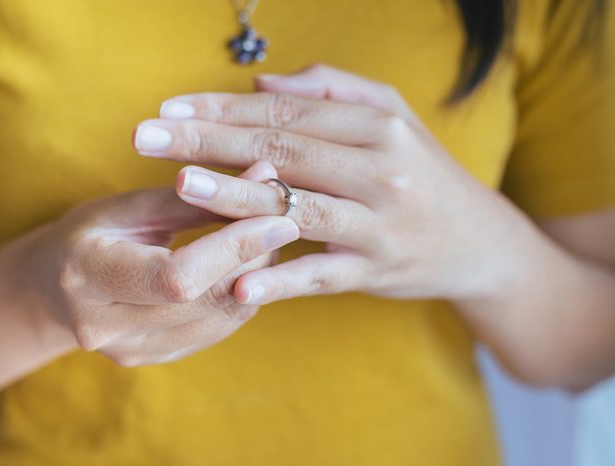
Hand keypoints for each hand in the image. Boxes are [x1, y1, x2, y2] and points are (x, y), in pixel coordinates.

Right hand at [22, 163, 298, 365]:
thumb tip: (266, 175)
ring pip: (220, 319)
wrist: (54, 288)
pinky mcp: (153, 358)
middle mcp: (105, 326)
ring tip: (267, 240)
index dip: (235, 248)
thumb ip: (196, 196)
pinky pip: (215, 331)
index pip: (177, 274)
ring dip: (256, 278)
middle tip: (282, 222)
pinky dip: (241, 297)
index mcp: (88, 274)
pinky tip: (248, 268)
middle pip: (206, 299)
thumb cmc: (90, 233)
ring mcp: (130, 350)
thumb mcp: (130, 206)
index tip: (280, 218)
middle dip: (255, 259)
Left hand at [132, 64, 523, 305]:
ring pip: (295, 208)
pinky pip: (320, 276)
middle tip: (146, 136)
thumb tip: (262, 81)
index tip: (169, 108)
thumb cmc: (424, 171)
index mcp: (376, 126)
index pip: (285, 110)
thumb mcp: (393, 116)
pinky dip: (280, 279)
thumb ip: (332, 90)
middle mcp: (378, 170)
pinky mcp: (376, 272)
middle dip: (208, 141)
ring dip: (235, 199)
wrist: (480, 241)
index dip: (223, 106)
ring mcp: (378, 225)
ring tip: (180, 186)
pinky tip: (238, 282)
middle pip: (281, 151)